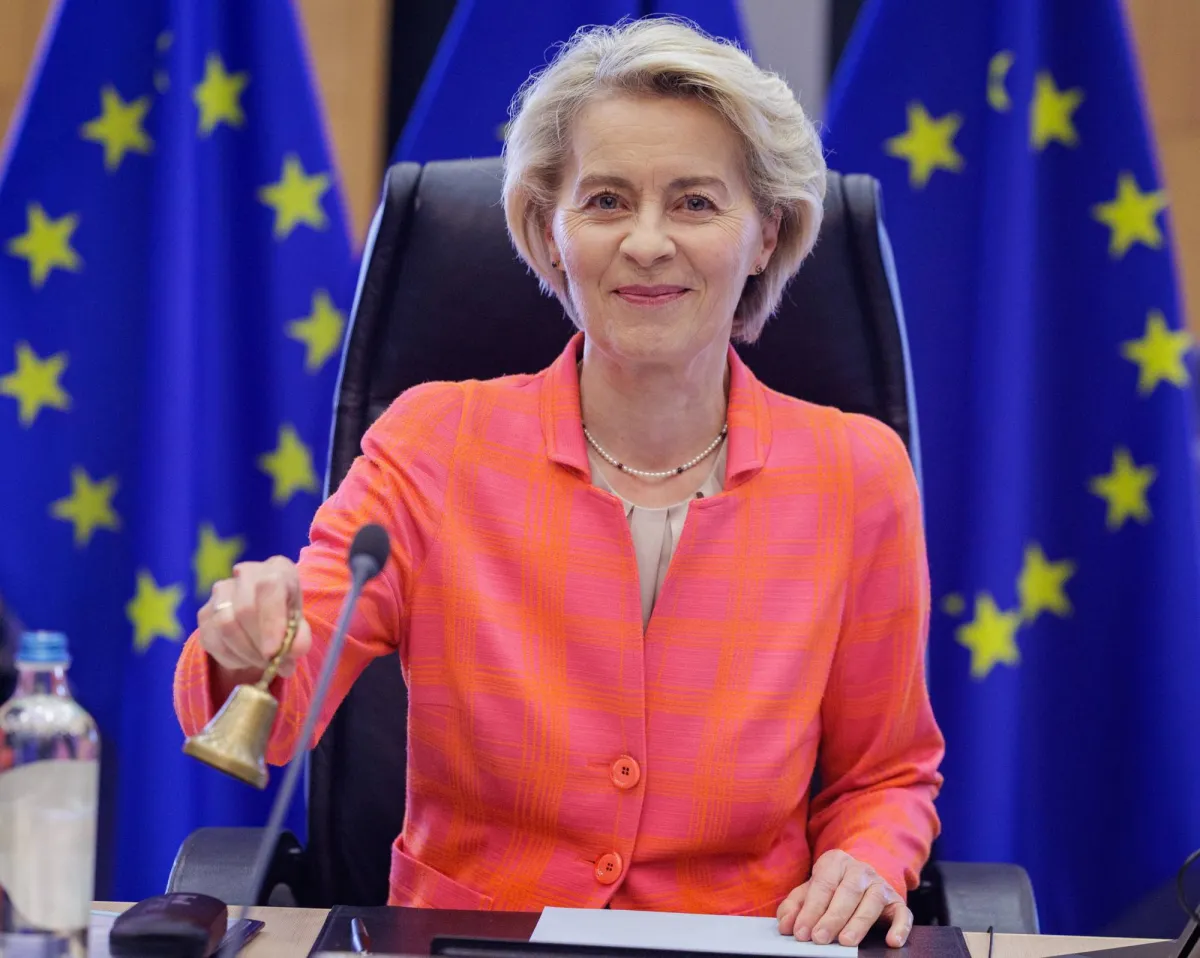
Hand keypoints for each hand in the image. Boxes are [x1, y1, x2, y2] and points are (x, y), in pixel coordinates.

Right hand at [197, 557, 311, 680]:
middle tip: (271, 664)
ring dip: (244, 653)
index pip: (268, 588)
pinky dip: (230, 658)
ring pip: (225, 625)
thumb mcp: (299, 626)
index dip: (270, 622)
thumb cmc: (285, 617)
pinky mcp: (204, 612)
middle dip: (258, 645)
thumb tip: (294, 650)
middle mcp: (247, 573)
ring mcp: (221, 591)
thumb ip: (300, 638)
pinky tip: (244, 659)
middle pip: (245, 610)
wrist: (263, 616)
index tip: (273, 652)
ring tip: (261, 663)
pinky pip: (212, 640)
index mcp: (278, 570)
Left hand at [777, 850, 910, 947]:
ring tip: (846, 941)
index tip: (801, 932)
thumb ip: (795, 905)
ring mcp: (881, 884)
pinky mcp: (897, 901)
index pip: (822, 885)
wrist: (862, 878)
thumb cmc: (832, 887)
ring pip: (872, 902)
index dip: (811, 910)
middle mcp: (860, 870)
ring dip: (858, 923)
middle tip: (819, 938)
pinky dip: (900, 927)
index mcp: (835, 862)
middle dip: (832, 918)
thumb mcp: (810, 891)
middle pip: (847, 893)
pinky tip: (892, 941)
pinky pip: (903, 913)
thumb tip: (787, 924)